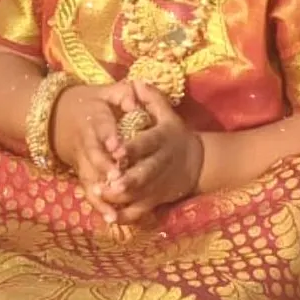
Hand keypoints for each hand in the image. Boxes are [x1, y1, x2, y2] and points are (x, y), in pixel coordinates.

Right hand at [51, 81, 137, 221]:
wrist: (55, 115)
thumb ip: (123, 93)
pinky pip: (89, 191)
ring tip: (115, 210)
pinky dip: (99, 206)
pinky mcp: (82, 173)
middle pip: (94, 157)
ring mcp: (82, 160)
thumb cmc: (90, 102)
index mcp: (94, 119)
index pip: (102, 129)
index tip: (119, 149)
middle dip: (105, 169)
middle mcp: (86, 142)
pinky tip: (113, 220)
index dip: (110, 139)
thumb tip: (135, 101)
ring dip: (102, 194)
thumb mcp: (105, 91)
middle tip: (118, 179)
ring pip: (90, 178)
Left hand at [100, 81, 203, 223]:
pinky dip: (127, 216)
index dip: (131, 147)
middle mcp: (161, 163)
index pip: (146, 143)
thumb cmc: (174, 134)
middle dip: (126, 180)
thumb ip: (151, 99)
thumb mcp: (167, 114)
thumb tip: (137, 82)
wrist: (198, 162)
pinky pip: (141, 211)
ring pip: (140, 195)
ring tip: (101, 197)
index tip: (115, 150)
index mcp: (162, 139)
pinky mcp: (156, 199)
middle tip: (107, 184)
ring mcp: (159, 184)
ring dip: (121, 199)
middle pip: (144, 174)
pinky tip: (109, 217)